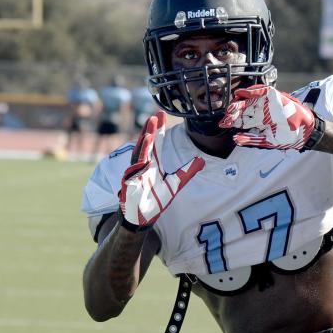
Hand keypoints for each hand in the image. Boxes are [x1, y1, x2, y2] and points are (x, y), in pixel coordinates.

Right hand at [119, 111, 203, 230]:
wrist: (143, 217)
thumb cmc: (155, 200)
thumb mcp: (175, 184)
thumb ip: (186, 172)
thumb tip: (201, 160)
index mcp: (153, 164)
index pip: (156, 143)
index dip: (159, 129)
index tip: (161, 115)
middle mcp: (143, 165)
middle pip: (147, 144)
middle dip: (151, 129)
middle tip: (156, 115)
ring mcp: (136, 172)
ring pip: (141, 153)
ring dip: (146, 140)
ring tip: (151, 126)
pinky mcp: (131, 182)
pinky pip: (137, 168)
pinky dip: (141, 157)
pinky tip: (146, 148)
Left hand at [218, 84, 322, 150]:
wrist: (305, 130)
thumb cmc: (288, 137)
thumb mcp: (267, 142)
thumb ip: (251, 140)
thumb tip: (235, 140)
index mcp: (258, 122)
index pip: (241, 119)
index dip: (231, 121)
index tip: (223, 124)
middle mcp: (260, 111)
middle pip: (242, 109)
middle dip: (233, 112)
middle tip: (226, 115)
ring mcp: (266, 103)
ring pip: (248, 99)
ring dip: (239, 101)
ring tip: (232, 105)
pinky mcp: (273, 96)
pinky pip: (260, 91)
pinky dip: (251, 91)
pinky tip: (242, 93)